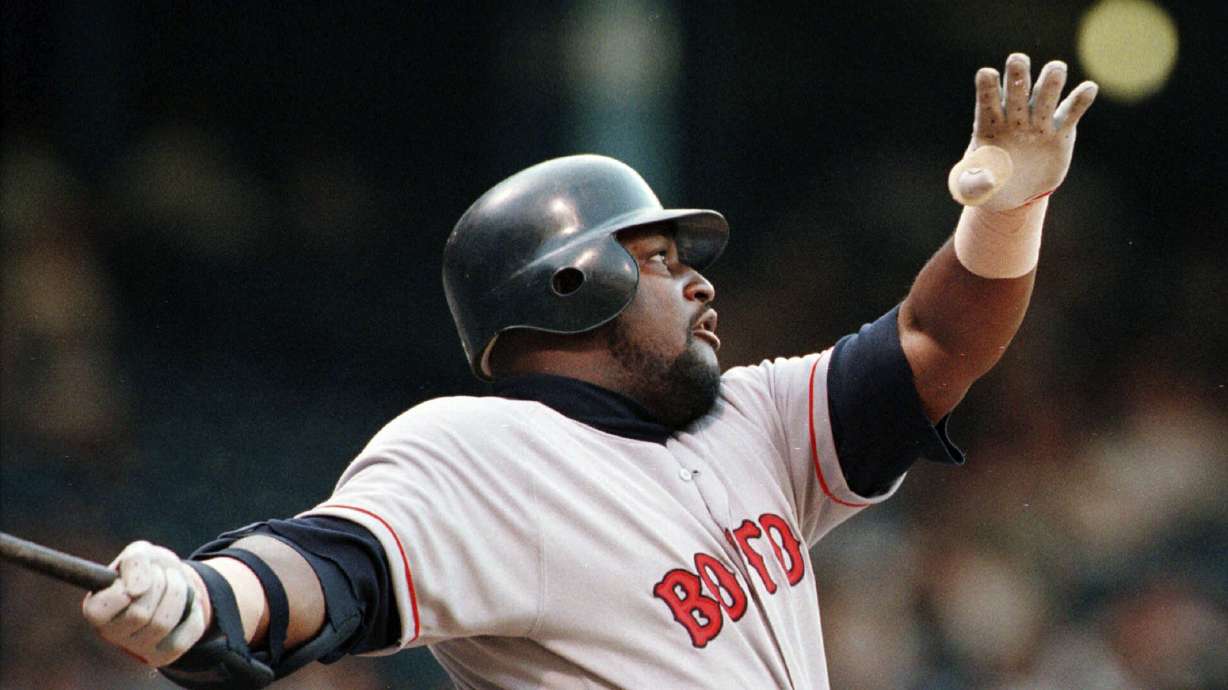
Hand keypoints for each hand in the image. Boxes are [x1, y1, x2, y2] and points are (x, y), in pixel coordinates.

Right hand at [82, 540, 208, 666]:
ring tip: (176, 584)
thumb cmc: (150, 569)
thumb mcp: (141, 553)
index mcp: (96, 609)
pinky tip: (188, 605)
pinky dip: (193, 612)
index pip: (107, 606)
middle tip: (164, 575)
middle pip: (140, 614)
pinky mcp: (161, 656)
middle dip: (161, 585)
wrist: (175, 582)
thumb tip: (136, 590)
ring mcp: (136, 649)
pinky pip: (184, 637)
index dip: (132, 583)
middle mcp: (111, 634)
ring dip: (178, 594)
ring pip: (163, 624)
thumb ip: (134, 561)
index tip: (141, 574)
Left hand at [949, 53, 1097, 209]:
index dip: (987, 88)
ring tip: (1056, 69)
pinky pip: (1071, 112)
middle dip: (1018, 75)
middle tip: (1017, 60)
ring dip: (1050, 82)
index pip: (986, 101)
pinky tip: (1088, 88)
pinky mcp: (1061, 131)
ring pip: (1046, 95)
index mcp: (988, 125)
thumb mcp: (972, 189)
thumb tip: (988, 178)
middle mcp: (1014, 116)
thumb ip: (973, 183)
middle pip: (1017, 90)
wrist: (1016, 194)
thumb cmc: (987, 185)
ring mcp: (1039, 122)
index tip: (987, 73)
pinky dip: (1080, 100)